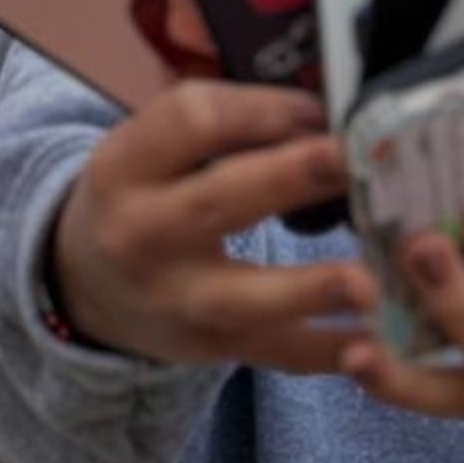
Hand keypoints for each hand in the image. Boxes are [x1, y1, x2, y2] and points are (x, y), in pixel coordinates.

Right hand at [49, 81, 376, 367]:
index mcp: (127, 167)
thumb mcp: (151, 149)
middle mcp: (144, 234)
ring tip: (368, 281)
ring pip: (242, 298)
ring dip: (309, 289)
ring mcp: (177, 300)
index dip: (263, 108)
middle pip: (218, 199)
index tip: (320, 109)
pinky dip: (327, 353)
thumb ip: (224, 124)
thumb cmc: (144, 196)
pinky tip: (375, 344)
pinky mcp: (212, 346)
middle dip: (291, 177)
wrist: (87, 286)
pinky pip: (275, 354)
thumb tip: (326, 113)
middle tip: (353, 160)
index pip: (192, 121)